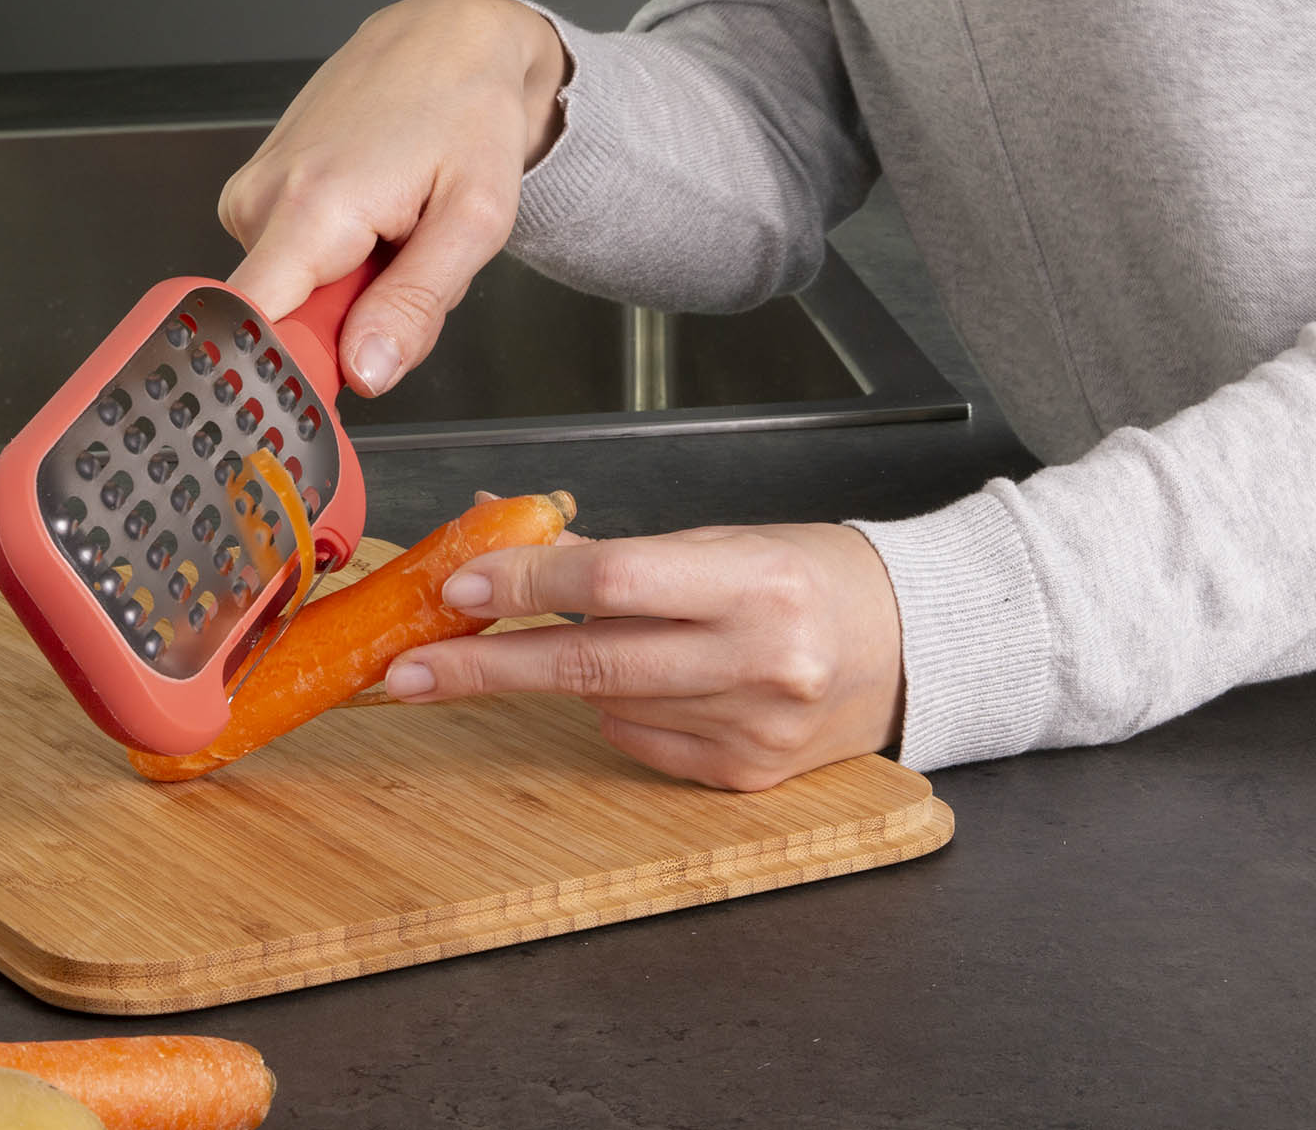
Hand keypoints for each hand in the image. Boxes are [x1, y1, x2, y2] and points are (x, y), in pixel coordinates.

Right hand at [218, 0, 568, 395]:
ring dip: (355, 286)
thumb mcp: (473, 221)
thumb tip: (364, 373)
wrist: (445, 39)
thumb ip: (416, 307)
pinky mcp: (255, 192)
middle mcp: (261, 200)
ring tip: (397, 231)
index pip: (247, 325)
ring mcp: (251, 194)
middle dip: (353, 321)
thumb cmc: (467, 114)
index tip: (335, 373)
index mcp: (310, 209)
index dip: (286, 368)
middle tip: (406, 268)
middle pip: (287, 320)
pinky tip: (373, 217)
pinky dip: (341, 258)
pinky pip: (293, 262)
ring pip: (298, 294)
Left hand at [383, 522, 905, 790]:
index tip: (460, 584)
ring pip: (609, 706)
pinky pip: (641, 744)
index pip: (614, 584)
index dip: (526, 585)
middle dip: (486, 666)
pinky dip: (619, 712)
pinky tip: (649, 683)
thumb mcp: (721, 542)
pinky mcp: (745, 776)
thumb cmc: (810, 576)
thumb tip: (505, 539)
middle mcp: (760, 661)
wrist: (907, 644)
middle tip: (408, 668)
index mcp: (756, 582)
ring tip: (576, 644)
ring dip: (564, 677)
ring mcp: (753, 729)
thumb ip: (618, 557)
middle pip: (591, 665)